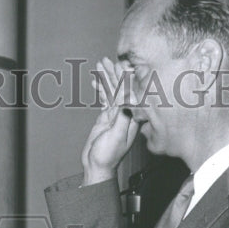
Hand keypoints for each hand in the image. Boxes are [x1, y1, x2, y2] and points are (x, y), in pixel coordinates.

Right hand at [81, 57, 140, 184]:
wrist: (97, 167)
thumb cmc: (107, 156)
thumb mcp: (115, 136)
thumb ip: (121, 117)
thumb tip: (126, 99)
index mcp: (133, 118)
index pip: (131, 93)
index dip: (125, 78)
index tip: (119, 64)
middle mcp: (127, 114)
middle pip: (121, 89)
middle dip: (113, 74)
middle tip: (104, 61)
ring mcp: (117, 115)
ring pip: (112, 92)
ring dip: (105, 78)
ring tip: (98, 66)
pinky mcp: (107, 118)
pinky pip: (105, 99)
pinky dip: (100, 89)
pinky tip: (95, 81)